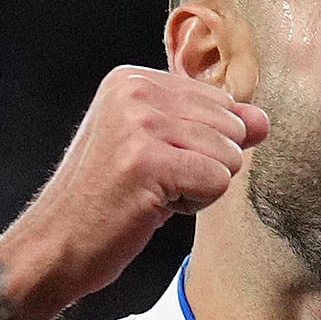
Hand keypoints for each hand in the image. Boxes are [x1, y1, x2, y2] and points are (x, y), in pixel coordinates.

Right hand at [0, 67, 265, 319]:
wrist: (58, 241)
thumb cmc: (111, 199)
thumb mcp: (162, 149)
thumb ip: (214, 128)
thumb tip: (262, 119)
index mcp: (134, 79)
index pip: (222, 102)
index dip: (205, 144)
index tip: (156, 160)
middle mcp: (134, 90)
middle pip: (233, 126)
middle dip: (208, 165)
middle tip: (157, 181)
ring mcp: (138, 123)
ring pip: (229, 155)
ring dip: (201, 187)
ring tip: (154, 192)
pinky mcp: (146, 160)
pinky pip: (218, 181)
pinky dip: (196, 203)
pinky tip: (156, 205)